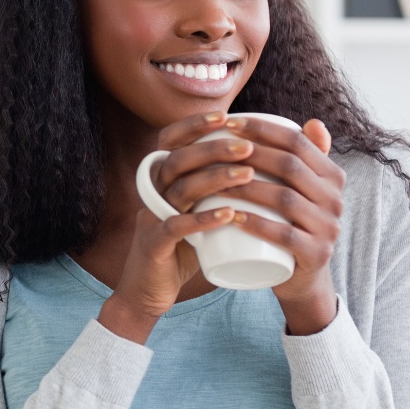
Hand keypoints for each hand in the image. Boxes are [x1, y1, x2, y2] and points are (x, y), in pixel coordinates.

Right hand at [100, 111, 258, 342]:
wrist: (150, 292)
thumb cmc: (182, 249)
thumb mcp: (197, 211)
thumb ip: (216, 189)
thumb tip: (259, 163)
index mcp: (161, 180)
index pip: (171, 141)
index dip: (194, 125)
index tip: (226, 116)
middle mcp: (153, 193)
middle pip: (179, 159)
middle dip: (213, 147)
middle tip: (248, 146)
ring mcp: (151, 218)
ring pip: (179, 188)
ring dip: (215, 178)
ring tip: (248, 174)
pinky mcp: (153, 245)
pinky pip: (176, 227)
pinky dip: (203, 219)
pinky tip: (228, 214)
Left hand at [222, 116, 344, 333]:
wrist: (301, 279)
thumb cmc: (290, 225)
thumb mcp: (302, 191)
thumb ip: (307, 158)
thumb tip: (311, 121)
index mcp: (332, 177)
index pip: (297, 142)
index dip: (263, 129)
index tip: (228, 124)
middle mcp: (335, 199)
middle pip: (289, 167)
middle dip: (250, 153)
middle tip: (215, 150)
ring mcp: (328, 228)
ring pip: (284, 199)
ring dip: (246, 188)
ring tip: (214, 182)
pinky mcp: (316, 255)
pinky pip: (284, 236)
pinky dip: (255, 224)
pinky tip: (231, 216)